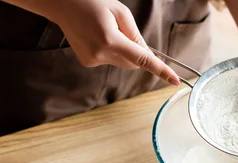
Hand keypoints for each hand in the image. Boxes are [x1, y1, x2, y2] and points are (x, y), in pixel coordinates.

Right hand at [6, 0, 179, 84]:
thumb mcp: (120, 12)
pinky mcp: (88, 62)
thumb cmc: (92, 3)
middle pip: (132, 63)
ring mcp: (93, 60)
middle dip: (135, 52)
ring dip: (121, 50)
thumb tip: (146, 54)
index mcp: (110, 40)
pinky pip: (109, 61)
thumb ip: (136, 35)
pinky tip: (97, 37)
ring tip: (105, 31)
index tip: (174, 80)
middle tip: (124, 31)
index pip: (141, 59)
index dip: (160, 70)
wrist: (63, 5)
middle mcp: (101, 54)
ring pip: (121, 62)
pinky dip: (110, 51)